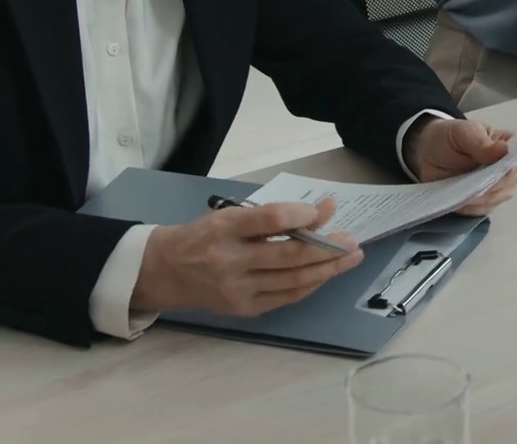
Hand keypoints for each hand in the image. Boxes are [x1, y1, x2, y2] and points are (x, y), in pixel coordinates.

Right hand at [132, 199, 363, 316]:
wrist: (164, 272)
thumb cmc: (202, 236)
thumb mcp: (229, 216)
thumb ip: (271, 215)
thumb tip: (319, 212)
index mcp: (224, 228)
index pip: (269, 220)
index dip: (301, 214)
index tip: (325, 207)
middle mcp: (230, 261)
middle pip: (288, 256)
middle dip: (327, 248)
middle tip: (352, 240)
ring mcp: (237, 289)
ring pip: (293, 281)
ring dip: (328, 269)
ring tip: (351, 257)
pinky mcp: (243, 309)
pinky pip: (286, 298)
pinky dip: (309, 285)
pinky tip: (325, 274)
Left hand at [404, 116, 516, 214]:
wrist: (429, 152)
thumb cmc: (450, 137)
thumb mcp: (464, 133)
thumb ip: (482, 144)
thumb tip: (505, 150)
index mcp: (509, 145)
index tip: (503, 168)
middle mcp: (508, 169)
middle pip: (512, 180)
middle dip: (494, 182)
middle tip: (473, 178)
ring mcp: (497, 187)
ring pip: (498, 197)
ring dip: (481, 196)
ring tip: (462, 187)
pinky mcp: (483, 202)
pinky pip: (484, 209)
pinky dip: (472, 207)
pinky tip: (461, 198)